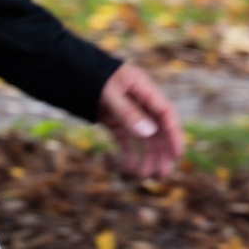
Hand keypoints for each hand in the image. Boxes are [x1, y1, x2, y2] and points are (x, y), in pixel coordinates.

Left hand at [97, 63, 184, 179]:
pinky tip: (130, 168)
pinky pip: (125, 139)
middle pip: (158, 129)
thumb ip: (128, 112)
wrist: (71, 72)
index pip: (166, 113)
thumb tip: (149, 133)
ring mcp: (128, 112)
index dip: (174, 134)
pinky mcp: (115, 121)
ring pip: (144, 137)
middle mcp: (140, 102)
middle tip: (162, 174)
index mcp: (144, 90)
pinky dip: (128, 153)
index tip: (177, 154)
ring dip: (147, 156)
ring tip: (145, 176)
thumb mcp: (110, 94)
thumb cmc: (93, 77)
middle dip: (162, 152)